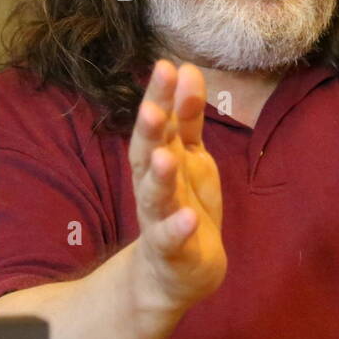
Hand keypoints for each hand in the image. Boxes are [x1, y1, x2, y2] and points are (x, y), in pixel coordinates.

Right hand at [127, 59, 226, 315]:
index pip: (158, 124)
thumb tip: (187, 68)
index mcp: (159, 160)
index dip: (160, 97)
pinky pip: (171, 240)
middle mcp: (153, 187)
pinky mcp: (172, 251)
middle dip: (150, 133)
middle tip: (154, 109)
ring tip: (166, 158)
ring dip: (159, 177)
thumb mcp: (191, 157)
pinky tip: (187, 218)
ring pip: (155, 196)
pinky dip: (177, 229)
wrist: (174, 272)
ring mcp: (159, 220)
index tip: (167, 66)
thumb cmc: (182, 205)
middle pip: (147, 155)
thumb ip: (189, 117)